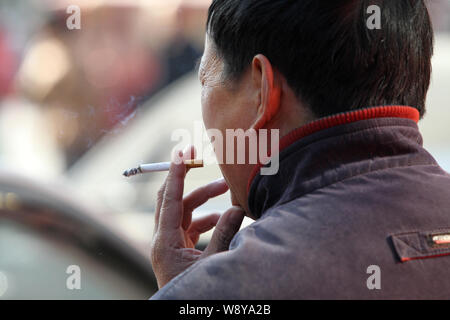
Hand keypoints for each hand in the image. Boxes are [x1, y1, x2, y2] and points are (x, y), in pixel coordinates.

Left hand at [150, 147, 245, 288]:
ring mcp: (170, 244)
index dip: (176, 173)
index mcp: (164, 242)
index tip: (182, 152)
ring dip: (204, 199)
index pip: (170, 199)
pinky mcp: (178, 248)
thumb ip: (224, 235)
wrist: (188, 312)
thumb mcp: (213, 263)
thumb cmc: (197, 291)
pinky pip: (190, 224)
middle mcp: (163, 240)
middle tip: (199, 158)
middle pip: (173, 199)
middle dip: (189, 179)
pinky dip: (206, 217)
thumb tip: (237, 208)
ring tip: (227, 188)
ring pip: (184, 211)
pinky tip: (223, 216)